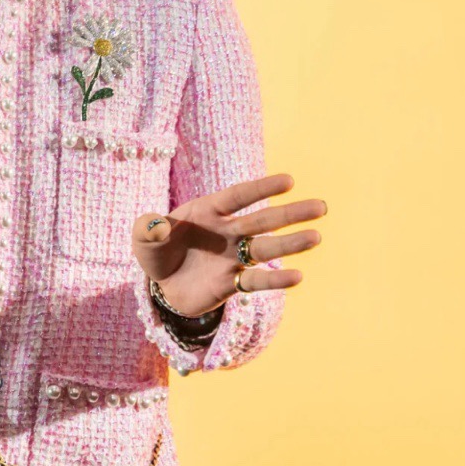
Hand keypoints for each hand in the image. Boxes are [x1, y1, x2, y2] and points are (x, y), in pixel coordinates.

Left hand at [132, 173, 325, 317]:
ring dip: (290, 244)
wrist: (160, 284)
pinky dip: (275, 280)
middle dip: (291, 213)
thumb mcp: (143, 238)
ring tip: (316, 237)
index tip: (289, 181)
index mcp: (208, 211)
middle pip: (262, 220)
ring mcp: (232, 257)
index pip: (238, 196)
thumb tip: (156, 225)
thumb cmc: (156, 250)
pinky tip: (297, 277)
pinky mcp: (232, 283)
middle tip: (321, 206)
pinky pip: (256, 281)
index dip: (261, 189)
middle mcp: (227, 232)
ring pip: (266, 248)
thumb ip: (148, 229)